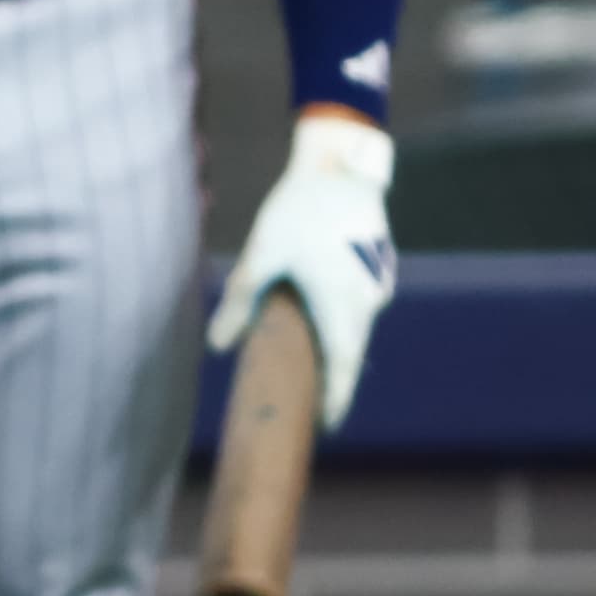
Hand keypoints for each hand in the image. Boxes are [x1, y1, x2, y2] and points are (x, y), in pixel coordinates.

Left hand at [210, 110, 396, 428]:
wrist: (341, 167)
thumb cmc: (297, 212)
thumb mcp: (260, 257)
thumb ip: (239, 303)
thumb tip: (218, 346)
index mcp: (341, 308)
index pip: (342, 371)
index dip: (334, 401)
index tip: (326, 427)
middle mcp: (367, 303)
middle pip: (350, 352)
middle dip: (332, 376)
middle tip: (314, 400)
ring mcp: (376, 284)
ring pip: (355, 324)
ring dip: (335, 340)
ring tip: (311, 356)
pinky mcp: (378, 266)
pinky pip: (359, 301)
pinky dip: (342, 311)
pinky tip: (320, 305)